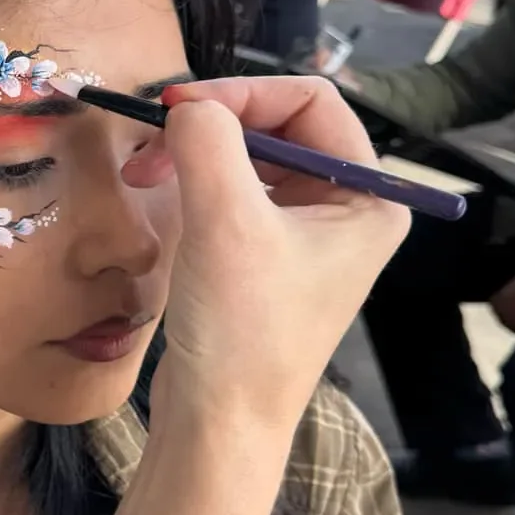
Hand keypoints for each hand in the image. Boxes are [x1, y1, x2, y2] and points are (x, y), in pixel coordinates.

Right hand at [124, 76, 410, 433]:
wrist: (220, 423)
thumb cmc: (243, 331)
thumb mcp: (226, 222)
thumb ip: (209, 143)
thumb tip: (186, 106)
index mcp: (369, 197)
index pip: (311, 101)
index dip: (244, 92)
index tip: (180, 108)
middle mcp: (347, 209)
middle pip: (279, 124)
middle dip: (214, 123)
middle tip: (152, 139)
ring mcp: (307, 233)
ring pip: (250, 155)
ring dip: (197, 151)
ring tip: (145, 171)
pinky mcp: (267, 254)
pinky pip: (234, 189)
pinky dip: (194, 181)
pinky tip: (161, 193)